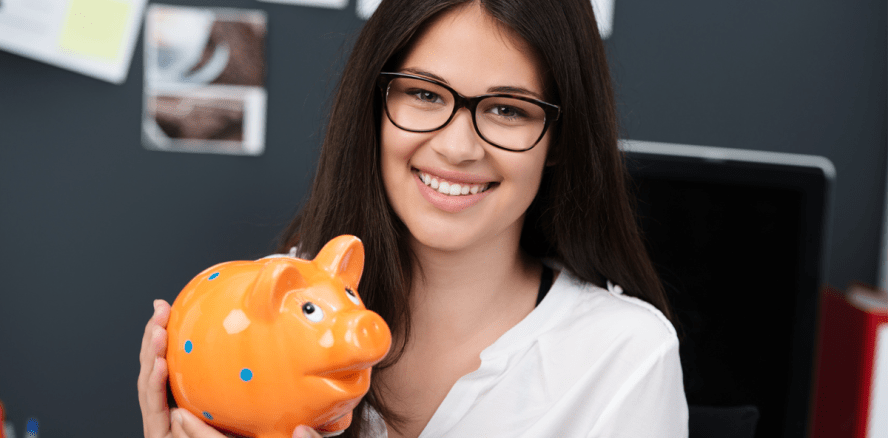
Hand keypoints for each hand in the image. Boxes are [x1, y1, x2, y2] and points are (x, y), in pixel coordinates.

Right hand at [138, 299, 323, 437]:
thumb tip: (302, 429)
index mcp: (211, 414)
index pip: (194, 375)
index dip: (189, 345)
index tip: (192, 314)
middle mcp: (186, 421)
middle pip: (167, 376)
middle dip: (158, 341)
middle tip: (161, 310)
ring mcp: (170, 433)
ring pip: (153, 391)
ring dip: (150, 357)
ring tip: (156, 330)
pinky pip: (152, 413)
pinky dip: (152, 388)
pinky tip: (158, 366)